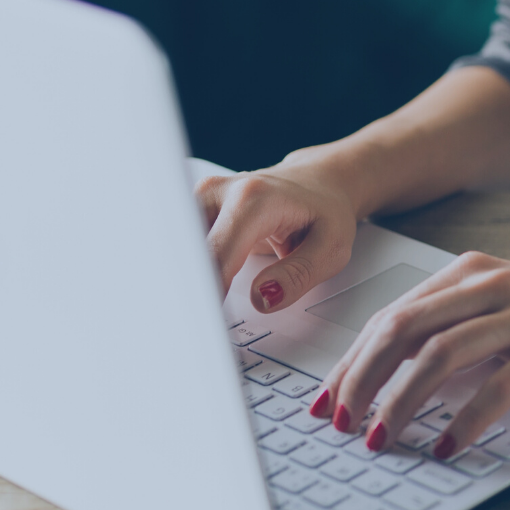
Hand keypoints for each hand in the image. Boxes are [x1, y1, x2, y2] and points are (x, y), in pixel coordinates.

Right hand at [196, 161, 358, 311]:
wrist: (319, 183)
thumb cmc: (326, 212)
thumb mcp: (331, 249)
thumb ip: (297, 276)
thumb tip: (262, 298)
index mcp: (252, 200)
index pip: (215, 257)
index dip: (207, 294)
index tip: (208, 324)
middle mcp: (219, 192)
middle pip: (187, 252)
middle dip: (190, 290)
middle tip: (198, 326)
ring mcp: (201, 196)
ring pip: (179, 250)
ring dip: (187, 281)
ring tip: (199, 311)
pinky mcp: (193, 207)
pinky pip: (183, 245)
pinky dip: (190, 270)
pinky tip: (200, 290)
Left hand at [305, 251, 509, 457]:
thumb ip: (459, 326)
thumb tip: (396, 377)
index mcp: (473, 274)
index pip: (392, 316)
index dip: (351, 361)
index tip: (327, 400)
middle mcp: (493, 287)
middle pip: (403, 331)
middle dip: (362, 381)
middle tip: (341, 424)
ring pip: (442, 355)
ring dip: (402, 402)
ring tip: (382, 439)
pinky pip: (502, 385)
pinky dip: (468, 418)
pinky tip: (449, 445)